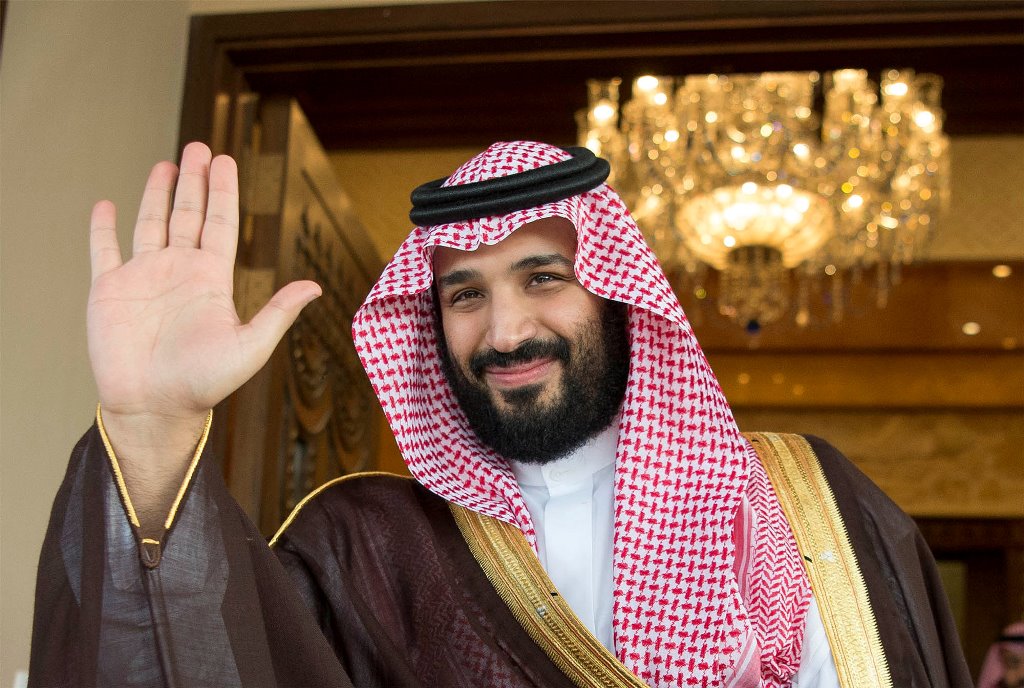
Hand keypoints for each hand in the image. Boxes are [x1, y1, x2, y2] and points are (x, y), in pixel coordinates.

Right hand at [88, 143, 319, 449]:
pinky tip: (107, 205)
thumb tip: (315, 287)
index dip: (223, 192)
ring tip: (166, 164)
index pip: (220, 224)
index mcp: (211, 280)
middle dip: (194, 181)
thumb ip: (277, 313)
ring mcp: (144, 278)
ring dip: (157, 194)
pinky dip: (103, 228)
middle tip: (199, 146)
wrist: (155, 407)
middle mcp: (179, 272)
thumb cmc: (204, 384)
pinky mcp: (109, 290)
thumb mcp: (249, 346)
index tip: (224, 160)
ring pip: (151, 224)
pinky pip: (104, 250)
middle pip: (189, 215)